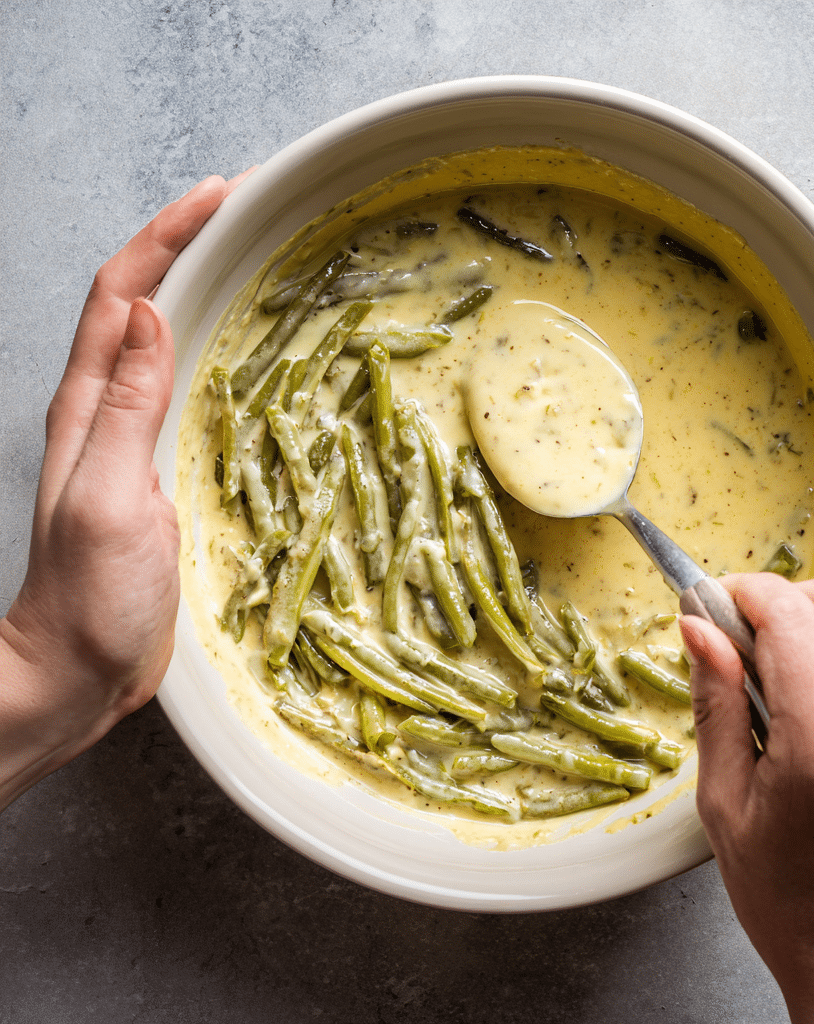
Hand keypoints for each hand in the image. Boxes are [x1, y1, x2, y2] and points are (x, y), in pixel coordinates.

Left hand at [0, 170, 254, 809]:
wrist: (79, 670)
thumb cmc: (88, 598)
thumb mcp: (108, 500)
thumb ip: (124, 409)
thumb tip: (147, 316)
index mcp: (88, 408)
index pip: (120, 295)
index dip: (165, 237)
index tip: (222, 195)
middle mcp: (109, 411)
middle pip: (145, 303)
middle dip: (191, 244)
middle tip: (255, 212)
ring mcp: (137, 441)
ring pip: (172, 343)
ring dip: (210, 291)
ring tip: (266, 263)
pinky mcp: (165, 472)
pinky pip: (193, 392)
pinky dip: (224, 355)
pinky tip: (262, 356)